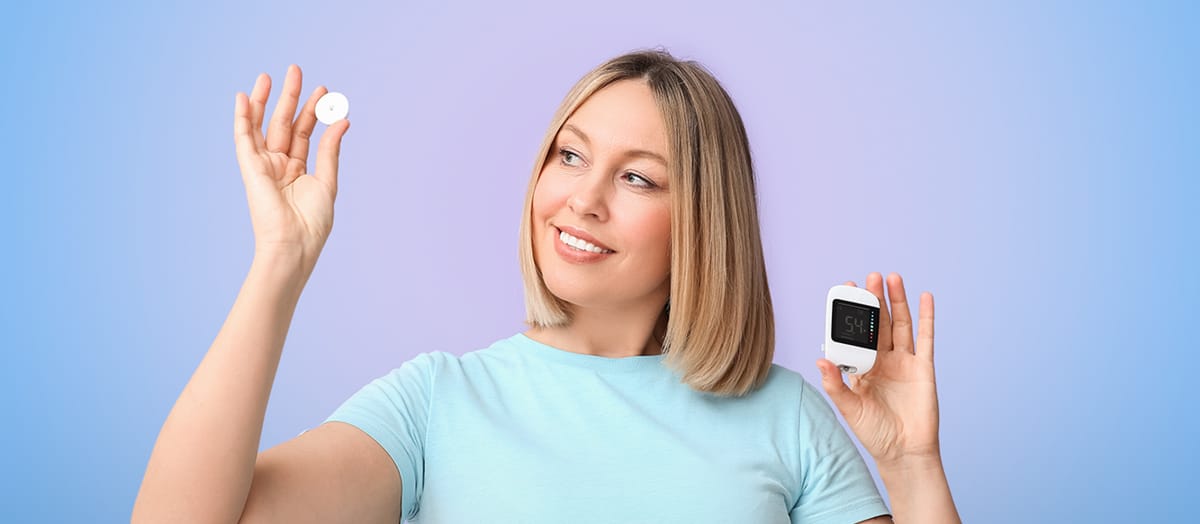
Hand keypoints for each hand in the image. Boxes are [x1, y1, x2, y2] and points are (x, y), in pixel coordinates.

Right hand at [233, 64, 349, 269]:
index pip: (304, 132)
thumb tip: (342, 120)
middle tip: (297, 70)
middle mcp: (279, 165)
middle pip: (284, 123)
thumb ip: (329, 150)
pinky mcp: (251, 169)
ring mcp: (264, 166)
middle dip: (290, 97)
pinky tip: (245, 98)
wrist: (294, 244)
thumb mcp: (327, 181)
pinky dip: (242, 118)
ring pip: (263, 126)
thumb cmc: (312, 222)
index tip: (324, 90)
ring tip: (272, 75)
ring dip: (266, 101)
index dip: (313, 110)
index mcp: (298, 170)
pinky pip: (243, 139)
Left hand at [816, 272, 940, 467]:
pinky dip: (927, 317)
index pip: (855, 333)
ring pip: (900, 324)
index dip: (851, 313)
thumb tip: (819, 361)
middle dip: (874, 300)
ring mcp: (904, 362)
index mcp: (861, 367)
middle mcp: (882, 360)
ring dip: (897, 301)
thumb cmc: (874, 432)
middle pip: (878, 323)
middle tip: (870, 277)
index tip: (846, 290)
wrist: (903, 452)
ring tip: (892, 278)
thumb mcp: (849, 409)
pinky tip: (925, 297)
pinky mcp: (924, 368)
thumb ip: (836, 385)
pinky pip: (926, 338)